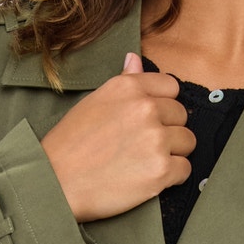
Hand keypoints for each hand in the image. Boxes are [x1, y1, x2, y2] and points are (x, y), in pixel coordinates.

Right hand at [39, 52, 195, 222]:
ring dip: (173, 153)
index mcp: (128, 88)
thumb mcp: (93, 102)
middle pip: (181, 115)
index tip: (151, 119)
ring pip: (187, 142)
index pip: (171, 87)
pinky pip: (185, 170)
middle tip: (142, 145)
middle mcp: (145, 109)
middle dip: (168, 130)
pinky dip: (172, 177)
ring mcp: (156, 140)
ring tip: (145, 162)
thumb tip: (135, 59)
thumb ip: (124, 81)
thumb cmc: (69, 145)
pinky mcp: (161, 170)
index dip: (163, 104)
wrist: (55, 184)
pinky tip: (149, 178)